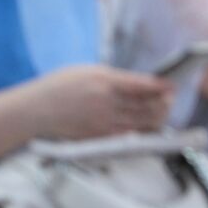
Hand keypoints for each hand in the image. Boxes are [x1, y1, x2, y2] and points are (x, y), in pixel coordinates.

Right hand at [25, 65, 172, 139]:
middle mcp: (106, 102)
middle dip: (163, 102)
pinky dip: (141, 130)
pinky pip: (126, 134)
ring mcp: (101, 122)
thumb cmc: (59, 86)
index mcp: (104, 81)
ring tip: (164, 110)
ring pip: (140, 122)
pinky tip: (148, 125)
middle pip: (146, 105)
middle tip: (171, 97)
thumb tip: (138, 83)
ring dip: (157, 117)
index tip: (172, 84)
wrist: (34, 111)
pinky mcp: (97, 136)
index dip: (161, 86)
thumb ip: (114, 77)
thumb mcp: (88, 71)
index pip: (142, 85)